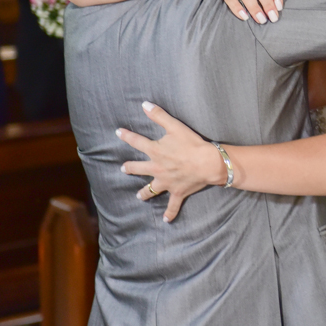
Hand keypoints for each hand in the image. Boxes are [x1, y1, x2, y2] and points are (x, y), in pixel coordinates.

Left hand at [117, 102, 226, 221]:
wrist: (207, 163)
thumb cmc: (192, 144)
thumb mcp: (175, 126)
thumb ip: (159, 115)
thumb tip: (144, 104)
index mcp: (155, 152)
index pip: (137, 142)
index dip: (126, 136)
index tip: (118, 132)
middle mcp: (157, 169)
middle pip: (139, 169)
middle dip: (130, 168)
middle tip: (124, 169)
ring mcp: (166, 182)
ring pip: (151, 190)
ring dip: (144, 193)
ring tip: (139, 196)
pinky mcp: (177, 192)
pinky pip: (173, 206)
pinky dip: (170, 213)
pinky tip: (166, 220)